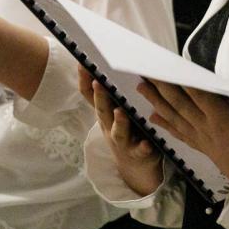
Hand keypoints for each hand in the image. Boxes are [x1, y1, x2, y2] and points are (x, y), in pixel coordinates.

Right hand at [78, 66, 162, 195]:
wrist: (134, 165)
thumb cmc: (125, 130)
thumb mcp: (112, 112)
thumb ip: (109, 93)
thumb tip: (107, 63)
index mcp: (104, 113)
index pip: (90, 96)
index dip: (84, 82)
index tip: (82, 65)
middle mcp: (109, 126)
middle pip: (102, 111)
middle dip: (100, 97)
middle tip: (98, 83)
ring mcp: (123, 141)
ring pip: (118, 132)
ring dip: (118, 122)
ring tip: (120, 112)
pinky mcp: (139, 153)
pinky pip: (141, 150)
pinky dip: (143, 147)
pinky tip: (147, 143)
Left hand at [138, 79, 228, 185]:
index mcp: (222, 121)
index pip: (200, 97)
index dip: (184, 82)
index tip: (170, 68)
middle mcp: (206, 128)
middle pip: (180, 105)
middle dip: (162, 88)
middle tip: (146, 72)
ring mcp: (201, 138)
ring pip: (175, 117)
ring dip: (157, 102)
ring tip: (141, 88)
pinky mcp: (200, 146)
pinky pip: (179, 133)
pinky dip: (165, 124)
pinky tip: (152, 117)